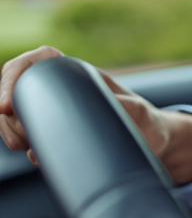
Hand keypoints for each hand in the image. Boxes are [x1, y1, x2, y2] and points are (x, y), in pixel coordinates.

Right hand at [0, 46, 191, 182]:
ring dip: (11, 132)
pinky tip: (35, 156)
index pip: (34, 61)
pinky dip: (20, 145)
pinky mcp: (51, 131)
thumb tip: (106, 110)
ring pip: (12, 114)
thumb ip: (125, 109)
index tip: (4, 106)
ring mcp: (51, 109)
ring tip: (29, 148)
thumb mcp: (140, 114)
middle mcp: (59, 88)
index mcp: (76, 73)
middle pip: (14, 90)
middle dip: (9, 115)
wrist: (152, 144)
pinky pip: (21, 134)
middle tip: (22, 140)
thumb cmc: (148, 123)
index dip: (12, 76)